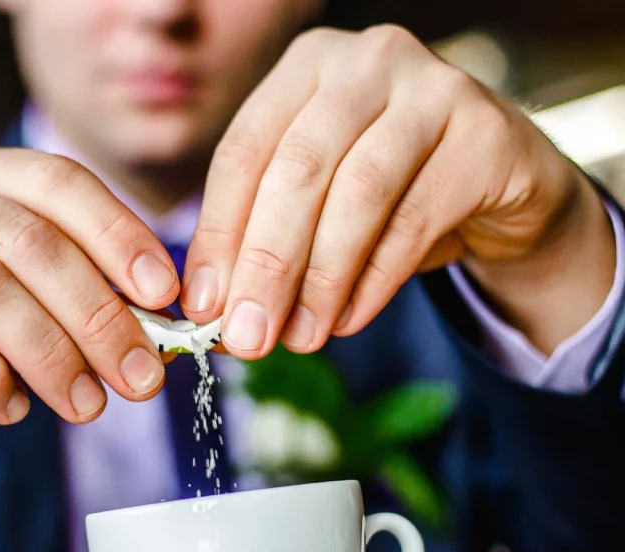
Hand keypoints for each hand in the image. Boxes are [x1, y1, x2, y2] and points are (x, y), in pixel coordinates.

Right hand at [0, 143, 177, 534]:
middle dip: (98, 313)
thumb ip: (61, 299)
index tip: (166, 296)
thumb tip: (152, 333)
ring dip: (51, 354)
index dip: (120, 236)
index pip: (58, 181)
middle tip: (139, 378)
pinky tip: (9, 408)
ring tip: (85, 405)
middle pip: (30, 239)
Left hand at [182, 25, 614, 358]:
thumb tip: (215, 312)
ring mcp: (433, 87)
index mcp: (306, 67)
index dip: (218, 234)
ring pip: (358, 193)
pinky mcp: (484, 134)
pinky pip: (415, 220)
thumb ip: (265, 240)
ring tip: (300, 337)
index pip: (242, 152)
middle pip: (297, 170)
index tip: (203, 307)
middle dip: (266, 263)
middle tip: (247, 334)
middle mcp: (367, 61)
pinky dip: (374, 281)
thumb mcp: (318, 203)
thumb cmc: (391, 189)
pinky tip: (348, 319)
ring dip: (321, 279)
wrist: (502, 182)